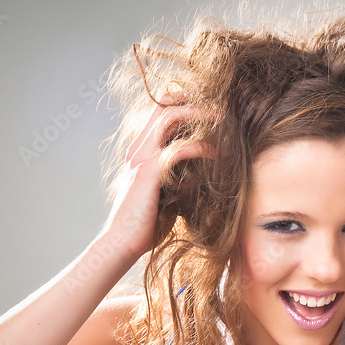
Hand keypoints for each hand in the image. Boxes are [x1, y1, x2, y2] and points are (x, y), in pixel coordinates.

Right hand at [101, 97, 213, 261]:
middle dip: (193, 100)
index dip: (182, 104)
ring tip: (222, 119)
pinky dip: (201, 147)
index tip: (209, 108)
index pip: (158, 113)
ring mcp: (141, 158)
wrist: (122, 243)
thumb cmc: (144, 225)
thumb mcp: (165, 195)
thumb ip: (178, 179)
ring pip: (170, 117)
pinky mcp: (149, 172)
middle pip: (163, 106)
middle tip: (220, 107)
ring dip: (198, 114)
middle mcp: (138, 149)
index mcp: (140, 152)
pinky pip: (178, 149)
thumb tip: (203, 177)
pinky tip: (216, 154)